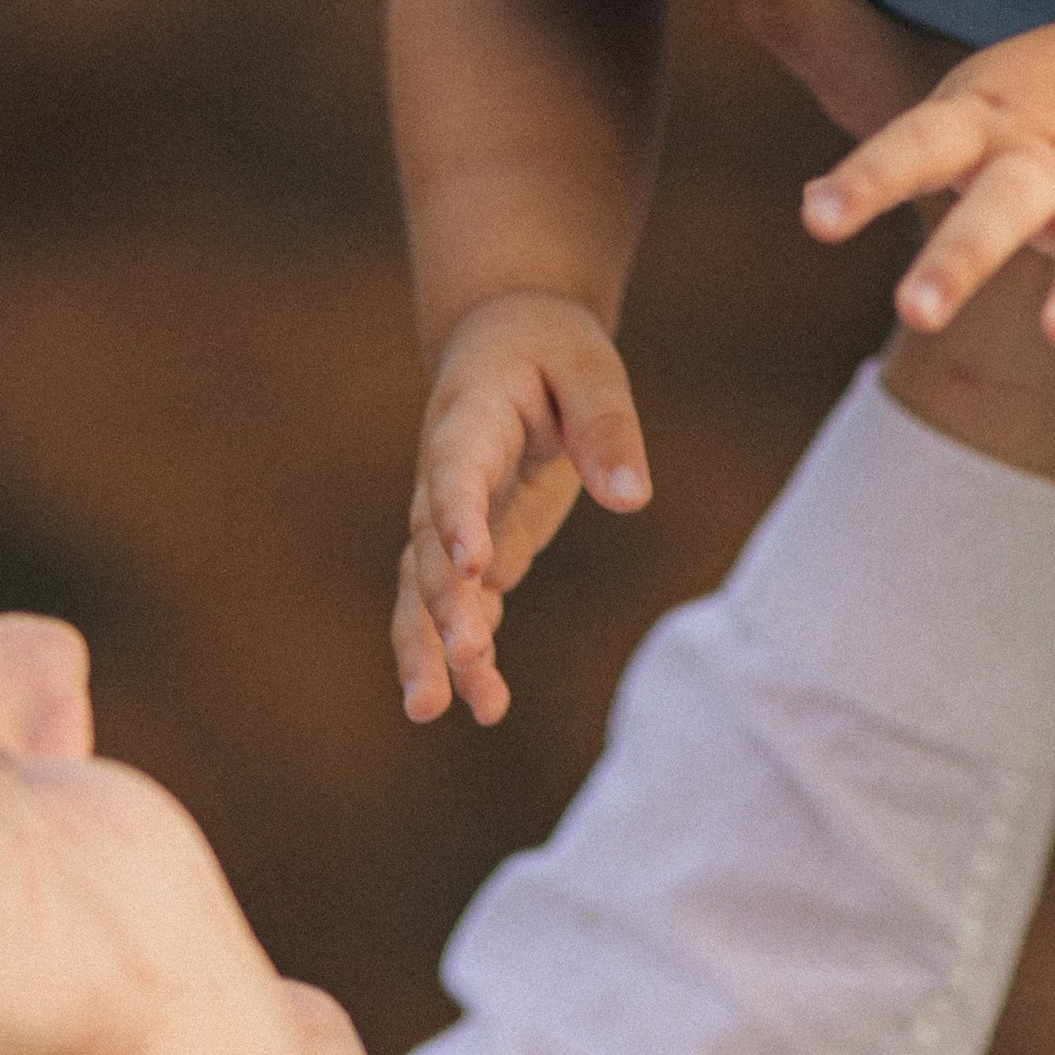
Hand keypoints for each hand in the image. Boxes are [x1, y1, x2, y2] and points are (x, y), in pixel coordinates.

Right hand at [394, 293, 650, 726]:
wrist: (506, 344)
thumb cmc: (552, 352)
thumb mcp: (589, 368)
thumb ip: (607, 427)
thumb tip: (632, 499)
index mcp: (470, 419)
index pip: (456, 469)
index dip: (458, 516)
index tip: (471, 565)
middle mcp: (445, 478)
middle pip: (427, 546)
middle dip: (443, 604)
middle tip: (467, 653)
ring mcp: (451, 521)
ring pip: (423, 591)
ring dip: (430, 648)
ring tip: (433, 710)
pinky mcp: (474, 553)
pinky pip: (459, 607)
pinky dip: (466, 656)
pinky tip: (486, 706)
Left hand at [801, 18, 1054, 386]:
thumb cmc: (1032, 102)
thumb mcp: (965, 107)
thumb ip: (898, 158)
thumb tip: (809, 204)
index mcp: (983, 119)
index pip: (918, 143)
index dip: (869, 178)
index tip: (819, 220)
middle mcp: (1044, 154)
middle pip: (1004, 200)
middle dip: (962, 256)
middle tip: (914, 313)